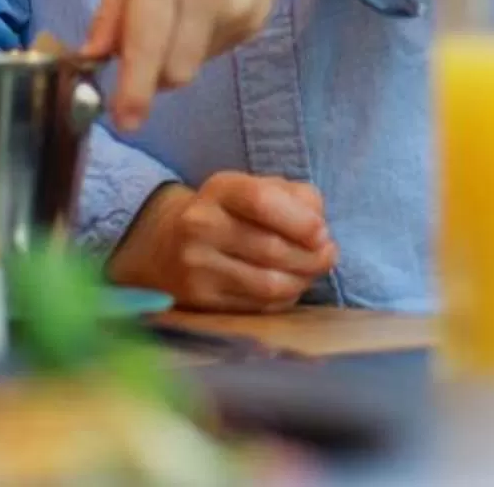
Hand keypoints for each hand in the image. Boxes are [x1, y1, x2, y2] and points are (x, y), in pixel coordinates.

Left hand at [84, 0, 302, 131]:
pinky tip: (206, 1)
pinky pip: (216, 50)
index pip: (145, 49)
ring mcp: (238, 9)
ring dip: (174, 55)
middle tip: (138, 53)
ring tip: (178, 9)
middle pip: (173, 73)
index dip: (133, 93)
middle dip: (150, 77)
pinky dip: (200, 40)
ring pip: (194, 65)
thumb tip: (93, 55)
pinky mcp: (257, 19)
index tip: (123, 122)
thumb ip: (112, 6)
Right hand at [106, 171, 337, 311]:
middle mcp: (201, 225)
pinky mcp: (200, 300)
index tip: (323, 232)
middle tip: (328, 256)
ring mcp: (197, 266)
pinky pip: (257, 305)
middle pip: (270, 248)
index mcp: (220, 189)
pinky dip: (284, 298)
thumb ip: (296, 198)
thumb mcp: (255, 188)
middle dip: (311, 257)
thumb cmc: (228, 212)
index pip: (262, 201)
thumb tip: (320, 230)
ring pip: (267, 283)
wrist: (165, 243)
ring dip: (302, 280)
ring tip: (312, 272)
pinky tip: (290, 287)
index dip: (300, 221)